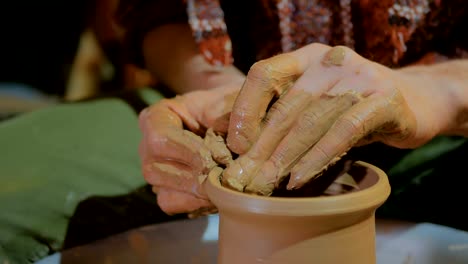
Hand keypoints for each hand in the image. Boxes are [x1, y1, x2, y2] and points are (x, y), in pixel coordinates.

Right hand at [139, 80, 242, 214]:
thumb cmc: (226, 107)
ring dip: (198, 193)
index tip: (218, 156)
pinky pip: (175, 205)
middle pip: (156, 170)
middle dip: (196, 176)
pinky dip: (198, 203)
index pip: (160, 139)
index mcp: (156, 118)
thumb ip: (229, 118)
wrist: (231, 121)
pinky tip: (219, 194)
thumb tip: (234, 145)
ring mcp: (156, 172)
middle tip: (225, 175)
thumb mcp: (228, 102)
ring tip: (224, 185)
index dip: (189, 152)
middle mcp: (148, 147)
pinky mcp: (168, 192)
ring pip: (165, 193)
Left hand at [223, 43, 451, 194]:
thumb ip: (282, 115)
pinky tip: (299, 179)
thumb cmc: (353, 108)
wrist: (417, 101)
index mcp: (307, 57)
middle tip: (245, 176)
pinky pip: (342, 133)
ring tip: (266, 182)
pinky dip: (317, 158)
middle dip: (262, 146)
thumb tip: (236, 143)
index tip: (237, 145)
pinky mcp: (383, 100)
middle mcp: (330, 60)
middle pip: (287, 105)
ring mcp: (360, 77)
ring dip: (285, 157)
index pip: (264, 74)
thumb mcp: (315, 104)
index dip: (244, 109)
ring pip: (312, 121)